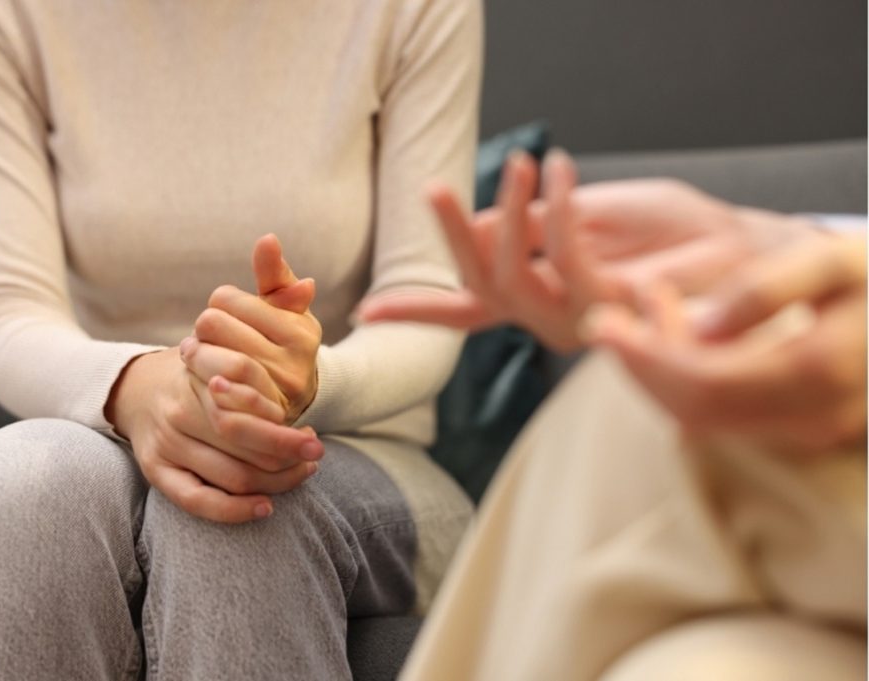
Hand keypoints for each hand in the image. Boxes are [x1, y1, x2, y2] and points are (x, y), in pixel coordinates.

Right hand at [105, 347, 322, 522]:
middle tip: (314, 456)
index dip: (287, 431)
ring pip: (233, 475)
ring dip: (276, 481)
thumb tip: (300, 341)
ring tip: (300, 472)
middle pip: (248, 446)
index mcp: (200, 378)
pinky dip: (235, 510)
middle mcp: (181, 412)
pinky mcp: (155, 470)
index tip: (312, 435)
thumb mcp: (220, 353)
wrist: (136, 387)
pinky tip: (265, 507)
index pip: (253, 412)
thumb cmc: (195, 372)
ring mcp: (166, 443)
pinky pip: (197, 500)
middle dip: (290, 456)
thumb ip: (254, 364)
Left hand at [182, 234, 321, 422]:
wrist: (292, 398)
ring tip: (198, 356)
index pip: (226, 299)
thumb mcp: (284, 308)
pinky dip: (202, 384)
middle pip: (212, 325)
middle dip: (203, 328)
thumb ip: (274, 275)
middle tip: (205, 337)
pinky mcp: (256, 420)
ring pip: (209, 360)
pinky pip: (216, 398)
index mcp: (299, 330)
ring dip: (194, 356)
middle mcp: (294, 363)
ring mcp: (276, 394)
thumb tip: (267, 239)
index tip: (226, 316)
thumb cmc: (282, 341)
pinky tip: (204, 381)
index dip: (218, 304)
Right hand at [358, 149, 823, 350]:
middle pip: (475, 288)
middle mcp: (546, 317)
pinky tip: (561, 168)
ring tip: (523, 163)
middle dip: (449, 237)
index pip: (465, 309)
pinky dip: (557, 207)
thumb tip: (475, 224)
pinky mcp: (611, 306)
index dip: (416, 310)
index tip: (365, 315)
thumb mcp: (582, 215)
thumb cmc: (662, 231)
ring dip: (508, 215)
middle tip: (432, 184)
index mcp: (535, 296)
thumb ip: (532, 226)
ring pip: (510, 279)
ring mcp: (577, 319)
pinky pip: (564, 256)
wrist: (733, 247)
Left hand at [585, 235, 866, 450]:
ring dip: (657, 372)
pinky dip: (684, 380)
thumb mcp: (831, 260)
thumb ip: (767, 290)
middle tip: (606, 319)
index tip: (602, 321)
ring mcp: (808, 430)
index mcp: (819, 371)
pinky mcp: (799, 428)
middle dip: (639, 366)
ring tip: (645, 310)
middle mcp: (814, 416)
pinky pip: (723, 415)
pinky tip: (676, 332)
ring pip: (702, 419)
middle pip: (693, 409)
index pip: (703, 383)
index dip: (643, 356)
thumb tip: (702, 328)